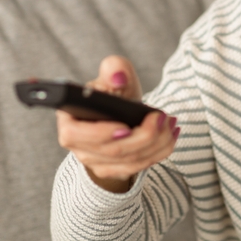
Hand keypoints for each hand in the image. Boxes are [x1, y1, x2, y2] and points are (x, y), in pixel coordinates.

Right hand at [56, 55, 178, 192]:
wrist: (120, 114)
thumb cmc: (113, 95)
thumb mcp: (113, 78)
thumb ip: (114, 69)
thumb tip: (118, 77)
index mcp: (69, 122)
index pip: (75, 135)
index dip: (101, 133)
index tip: (126, 126)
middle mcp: (78, 147)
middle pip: (112, 150)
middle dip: (143, 135)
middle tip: (161, 117)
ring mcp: (95, 163)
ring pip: (130, 161)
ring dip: (156, 142)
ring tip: (169, 122)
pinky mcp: (114, 171)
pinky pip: (139, 167)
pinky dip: (159, 151)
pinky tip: (170, 135)